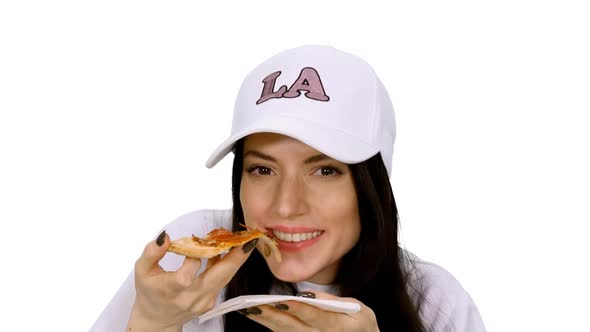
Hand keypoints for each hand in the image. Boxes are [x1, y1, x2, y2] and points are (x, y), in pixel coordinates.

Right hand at [127, 230, 258, 330]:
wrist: (157, 319)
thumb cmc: (149, 291)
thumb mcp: (142, 270)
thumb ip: (151, 252)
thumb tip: (164, 236)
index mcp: (171, 289)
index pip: (187, 274)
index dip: (193, 257)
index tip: (197, 242)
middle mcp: (190, 298)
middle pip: (217, 277)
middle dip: (235, 258)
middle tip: (247, 240)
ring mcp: (203, 301)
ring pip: (224, 278)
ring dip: (236, 259)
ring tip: (246, 241)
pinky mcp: (210, 303)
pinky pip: (221, 281)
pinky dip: (226, 265)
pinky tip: (229, 251)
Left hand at [238, 290, 379, 331]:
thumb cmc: (361, 324)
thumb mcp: (358, 309)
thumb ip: (332, 302)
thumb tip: (308, 294)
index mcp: (341, 327)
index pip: (317, 318)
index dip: (299, 310)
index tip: (283, 301)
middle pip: (294, 328)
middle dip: (273, 316)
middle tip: (254, 305)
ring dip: (267, 322)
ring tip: (249, 309)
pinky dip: (272, 326)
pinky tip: (260, 316)